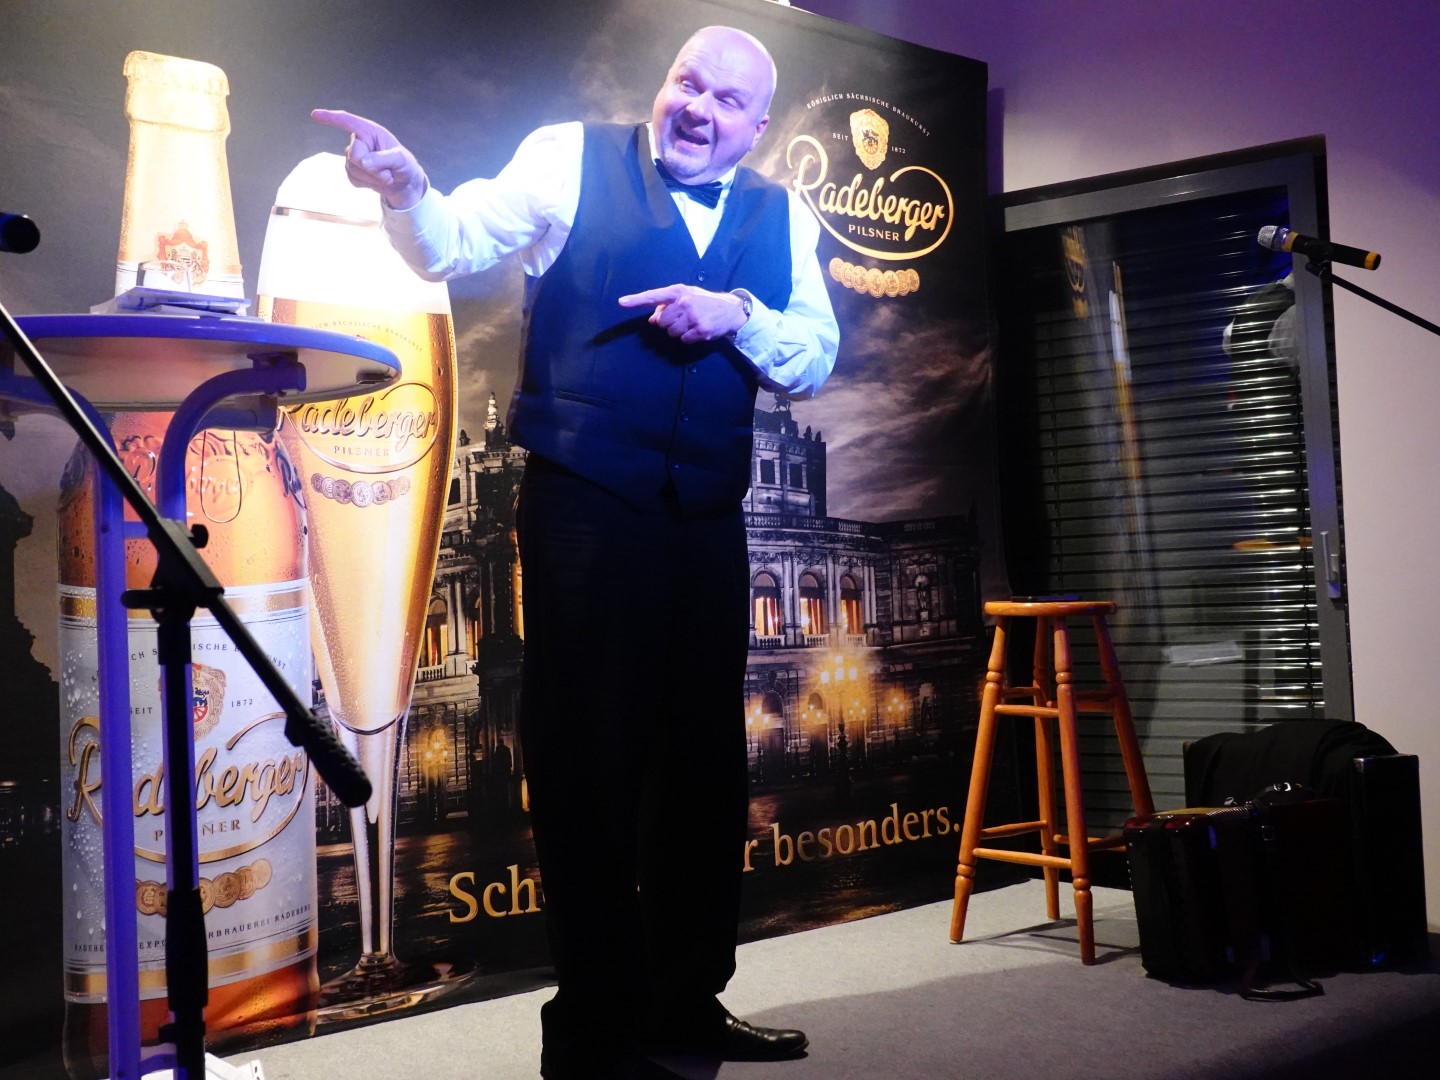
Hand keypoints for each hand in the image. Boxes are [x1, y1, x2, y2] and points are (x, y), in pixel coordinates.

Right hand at [311, 109, 428, 210]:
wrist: (404, 184)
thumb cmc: (405, 165)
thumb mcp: (401, 160)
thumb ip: (383, 159)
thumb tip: (362, 162)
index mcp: (370, 131)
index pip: (348, 121)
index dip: (331, 118)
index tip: (315, 115)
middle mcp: (360, 141)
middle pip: (353, 154)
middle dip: (371, 168)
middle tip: (387, 172)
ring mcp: (354, 157)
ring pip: (353, 169)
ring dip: (372, 178)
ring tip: (385, 176)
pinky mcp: (352, 171)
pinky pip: (353, 179)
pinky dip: (367, 184)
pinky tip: (376, 181)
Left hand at [617, 285, 747, 343]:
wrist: (731, 309)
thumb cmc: (705, 301)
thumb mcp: (687, 296)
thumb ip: (668, 305)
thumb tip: (652, 320)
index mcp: (678, 291)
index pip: (653, 296)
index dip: (636, 300)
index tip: (621, 302)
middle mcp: (684, 302)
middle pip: (661, 322)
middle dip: (668, 323)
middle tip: (683, 318)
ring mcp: (692, 317)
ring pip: (671, 332)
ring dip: (678, 331)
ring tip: (691, 323)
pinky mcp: (700, 330)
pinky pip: (683, 339)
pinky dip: (688, 337)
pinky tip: (698, 330)